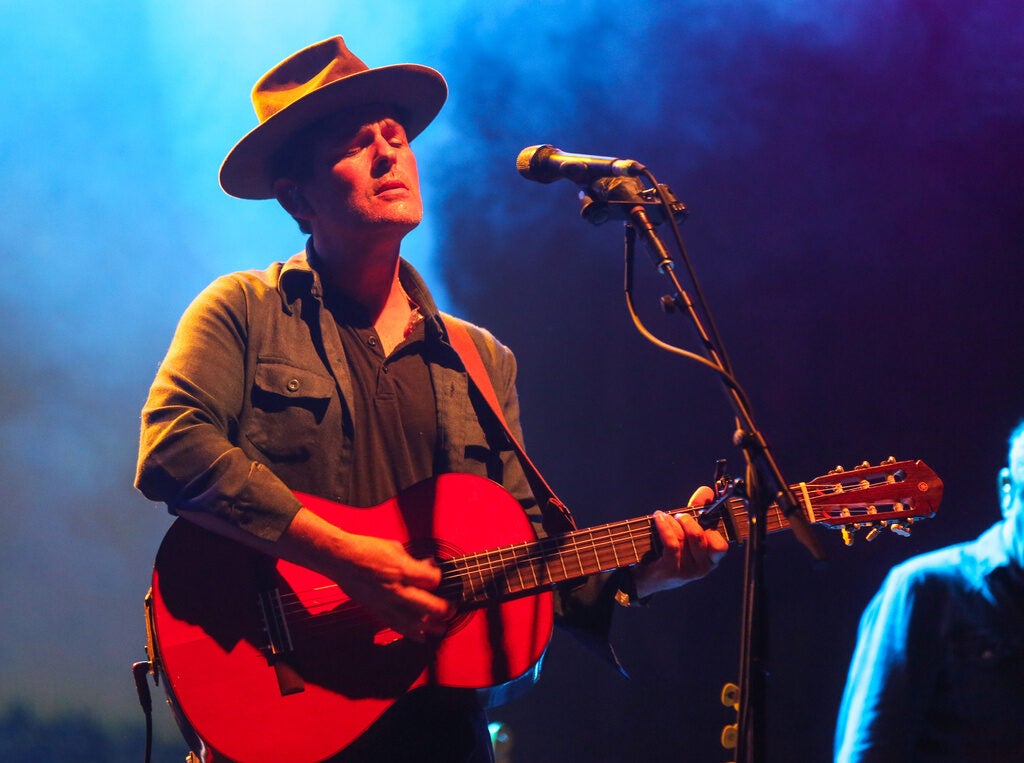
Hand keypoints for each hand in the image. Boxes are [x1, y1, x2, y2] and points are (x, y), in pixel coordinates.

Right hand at [327, 532, 455, 642]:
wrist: (341, 560)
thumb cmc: (366, 550)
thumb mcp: (395, 547)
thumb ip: (413, 560)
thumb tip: (427, 566)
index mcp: (403, 570)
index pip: (433, 580)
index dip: (440, 578)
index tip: (439, 577)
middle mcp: (397, 590)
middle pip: (429, 607)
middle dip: (445, 610)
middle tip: (451, 609)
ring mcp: (386, 603)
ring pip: (415, 623)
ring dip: (431, 628)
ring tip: (441, 629)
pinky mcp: (377, 611)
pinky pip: (397, 626)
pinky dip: (411, 634)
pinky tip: (421, 637)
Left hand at [633, 485, 728, 598]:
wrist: (645, 577)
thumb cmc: (668, 552)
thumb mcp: (685, 530)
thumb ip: (698, 510)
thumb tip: (706, 492)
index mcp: (711, 559)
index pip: (721, 544)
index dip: (714, 524)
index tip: (703, 508)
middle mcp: (703, 568)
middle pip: (701, 536)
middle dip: (688, 520)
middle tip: (679, 515)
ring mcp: (689, 571)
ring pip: (685, 537)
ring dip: (672, 522)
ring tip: (663, 516)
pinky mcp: (673, 571)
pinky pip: (673, 543)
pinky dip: (665, 526)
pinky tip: (659, 518)